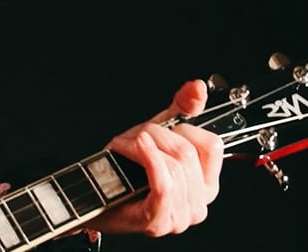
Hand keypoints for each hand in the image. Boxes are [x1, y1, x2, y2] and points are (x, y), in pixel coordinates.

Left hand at [86, 79, 223, 237]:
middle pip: (189, 154)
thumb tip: (198, 87)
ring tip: (126, 148)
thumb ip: (182, 109)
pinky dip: (149, 160)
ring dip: (144, 149)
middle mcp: (199, 203)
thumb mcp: (157, 132)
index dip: (187, 129)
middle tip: (137, 137)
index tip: (166, 128)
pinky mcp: (159, 220)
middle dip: (158, 136)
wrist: (94, 193)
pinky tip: (135, 147)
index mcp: (206, 183)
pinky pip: (164, 184)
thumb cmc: (125, 167)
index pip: (213, 146)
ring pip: (174, 167)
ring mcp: (180, 216)